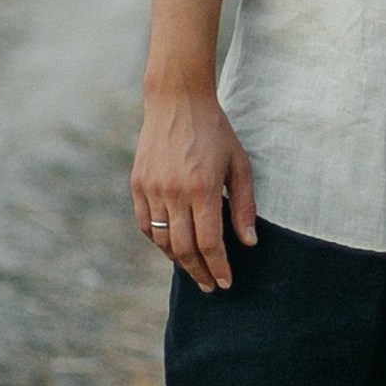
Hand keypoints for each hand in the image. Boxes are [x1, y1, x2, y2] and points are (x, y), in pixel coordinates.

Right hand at [131, 90, 256, 293]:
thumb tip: (248, 242)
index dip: (218, 267)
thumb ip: (243, 206)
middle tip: (209, 285)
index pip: (209, 243)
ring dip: (178, 259)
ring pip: (161, 240)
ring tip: (193, 268)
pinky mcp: (137, 183)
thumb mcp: (238, 164)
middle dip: (199, 272)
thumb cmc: (215, 131)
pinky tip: (171, 246)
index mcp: (202, 188)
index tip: (225, 282)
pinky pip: (144, 223)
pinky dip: (157, 240)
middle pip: (183, 248)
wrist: (177, 100)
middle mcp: (173, 192)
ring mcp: (151, 188)